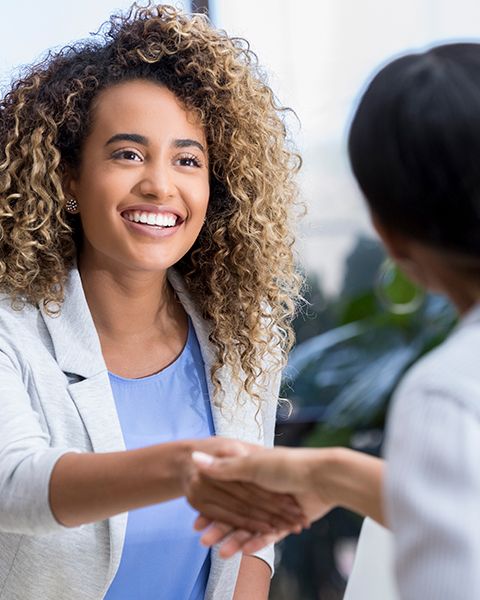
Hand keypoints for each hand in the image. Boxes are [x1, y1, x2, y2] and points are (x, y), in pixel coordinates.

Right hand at [192, 447, 338, 555]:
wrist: (323, 476)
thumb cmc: (287, 464)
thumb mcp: (252, 464)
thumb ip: (225, 467)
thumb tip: (194, 458)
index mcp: (253, 474)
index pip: (227, 494)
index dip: (212, 507)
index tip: (197, 520)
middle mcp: (264, 490)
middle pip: (238, 513)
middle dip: (221, 527)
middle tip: (204, 540)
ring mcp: (276, 507)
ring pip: (252, 526)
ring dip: (236, 539)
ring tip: (221, 551)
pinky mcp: (289, 521)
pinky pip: (270, 536)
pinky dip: (257, 542)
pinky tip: (242, 551)